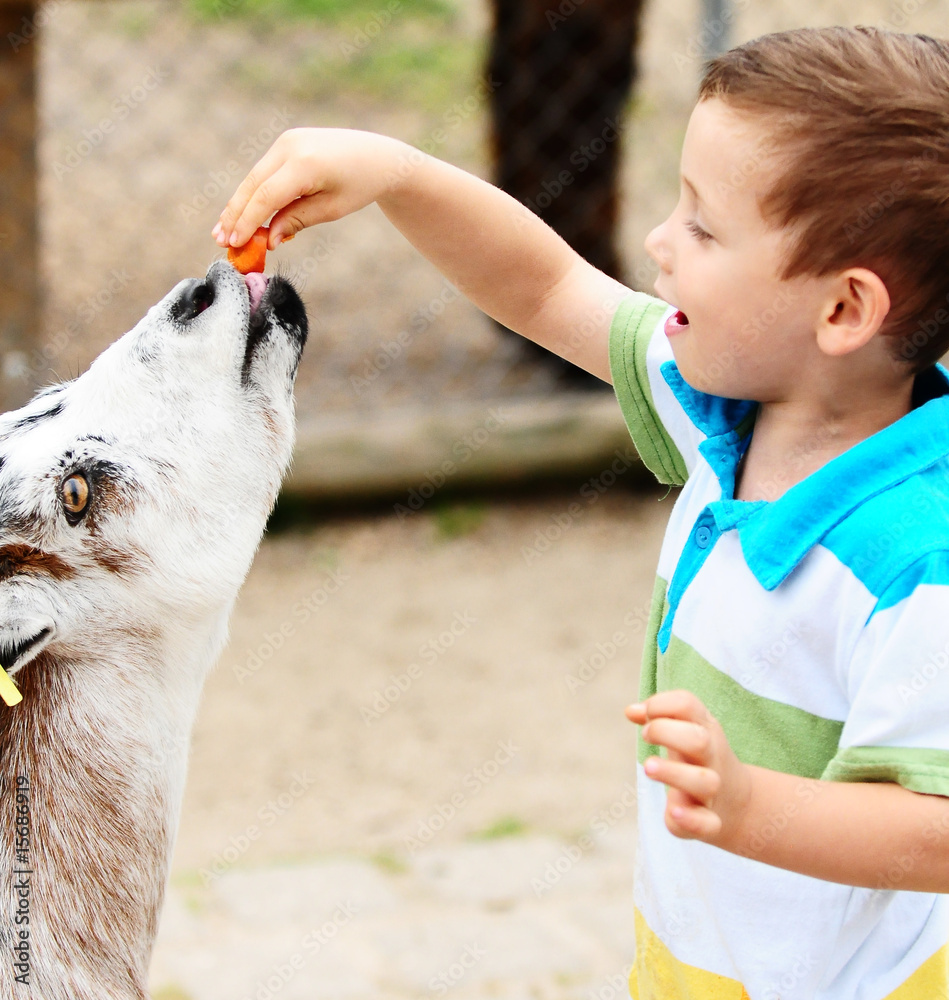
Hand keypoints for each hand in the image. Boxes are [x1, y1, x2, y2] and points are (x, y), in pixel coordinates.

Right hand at [212, 127, 407, 250]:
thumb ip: (297, 220)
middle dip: (235, 215)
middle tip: (221, 241)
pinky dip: (252, 193)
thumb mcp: (331, 209)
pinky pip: (264, 171)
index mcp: (306, 163)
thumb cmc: (359, 186)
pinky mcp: (286, 142)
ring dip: (238, 205)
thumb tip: (268, 239)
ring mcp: (286, 141)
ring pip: (254, 178)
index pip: (266, 196)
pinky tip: (241, 213)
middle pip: (253, 185)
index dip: (247, 221)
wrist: (377, 156)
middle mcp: (291, 146)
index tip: (235, 243)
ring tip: (223, 232)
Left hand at [625, 690, 751, 844]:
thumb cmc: (697, 758)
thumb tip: (631, 710)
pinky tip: (673, 811)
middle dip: (666, 732)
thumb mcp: (683, 731)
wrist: (736, 803)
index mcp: (704, 729)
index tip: (646, 713)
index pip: (687, 705)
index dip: (662, 704)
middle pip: (698, 740)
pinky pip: (707, 823)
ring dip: (673, 773)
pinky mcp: (709, 821)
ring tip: (648, 767)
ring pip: (704, 781)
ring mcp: (713, 791)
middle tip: (646, 735)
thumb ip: (656, 717)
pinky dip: (691, 820)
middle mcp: (711, 757)